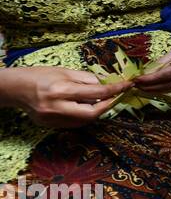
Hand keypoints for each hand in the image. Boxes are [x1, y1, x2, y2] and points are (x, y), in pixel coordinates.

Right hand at [0, 66, 131, 128]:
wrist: (16, 89)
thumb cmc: (41, 76)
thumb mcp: (65, 72)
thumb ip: (87, 79)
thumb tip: (108, 83)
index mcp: (61, 90)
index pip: (96, 93)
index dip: (115, 90)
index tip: (127, 85)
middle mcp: (57, 107)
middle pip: (92, 114)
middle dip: (108, 105)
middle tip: (115, 97)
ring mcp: (53, 120)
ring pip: (85, 121)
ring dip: (96, 111)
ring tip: (99, 100)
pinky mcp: (50, 126)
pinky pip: (74, 123)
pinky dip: (83, 116)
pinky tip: (84, 107)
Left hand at [134, 36, 170, 92]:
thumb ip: (168, 59)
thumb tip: (149, 70)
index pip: (167, 73)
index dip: (150, 79)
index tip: (136, 80)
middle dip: (151, 87)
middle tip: (136, 87)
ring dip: (158, 89)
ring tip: (143, 88)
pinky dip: (168, 88)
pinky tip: (158, 87)